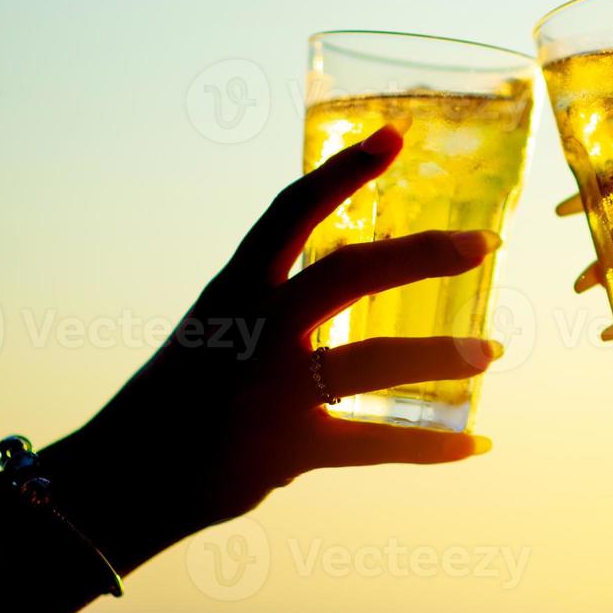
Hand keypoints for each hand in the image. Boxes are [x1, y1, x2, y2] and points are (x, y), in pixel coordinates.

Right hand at [46, 123, 499, 572]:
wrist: (119, 477)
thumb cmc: (177, 391)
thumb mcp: (216, 323)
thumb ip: (277, 298)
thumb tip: (351, 268)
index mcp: (235, 287)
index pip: (292, 210)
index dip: (345, 170)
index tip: (396, 135)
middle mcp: (255, 329)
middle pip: (350, 273)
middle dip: (423, 254)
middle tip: (484, 244)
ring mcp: (273, 391)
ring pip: (376, 360)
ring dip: (443, 354)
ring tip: (492, 350)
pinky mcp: (289, 450)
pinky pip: (376, 445)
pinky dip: (431, 447)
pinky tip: (476, 445)